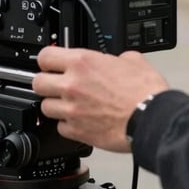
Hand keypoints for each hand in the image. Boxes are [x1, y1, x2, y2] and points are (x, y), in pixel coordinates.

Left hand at [32, 47, 168, 152]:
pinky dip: (68, 124)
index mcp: (83, 62)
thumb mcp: (132, 59)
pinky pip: (60, 127)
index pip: (45, 56)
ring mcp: (72, 110)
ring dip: (56, 105)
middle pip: (37, 83)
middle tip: (57, 84)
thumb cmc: (144, 91)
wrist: (151, 118)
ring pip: (45, 107)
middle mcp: (72, 85)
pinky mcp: (76, 132)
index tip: (51, 63)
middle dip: (46, 82)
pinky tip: (80, 120)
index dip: (47, 59)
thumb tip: (114, 61)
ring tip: (71, 104)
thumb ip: (114, 58)